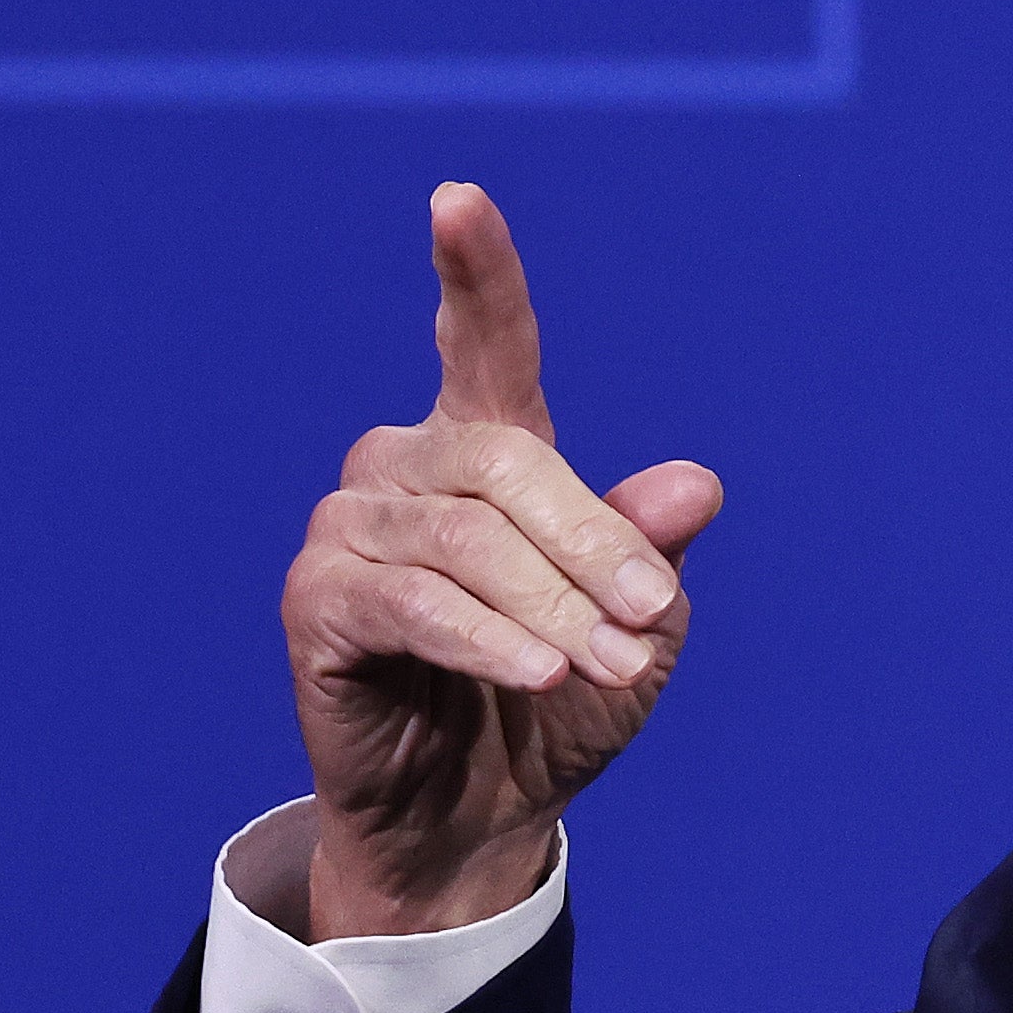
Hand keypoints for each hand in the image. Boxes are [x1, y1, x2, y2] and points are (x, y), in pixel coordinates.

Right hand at [279, 183, 724, 938]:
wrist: (486, 815)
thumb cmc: (563, 704)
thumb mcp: (637, 628)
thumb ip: (653, 553)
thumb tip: (694, 484)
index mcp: (487, 448)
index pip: (481, 341)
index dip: (473, 270)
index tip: (456, 197)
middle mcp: (406, 467)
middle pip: (509, 465)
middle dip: (591, 545)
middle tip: (648, 622)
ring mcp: (351, 530)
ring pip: (466, 542)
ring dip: (548, 607)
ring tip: (601, 669)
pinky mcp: (318, 604)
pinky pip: (414, 603)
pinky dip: (488, 639)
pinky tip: (537, 674)